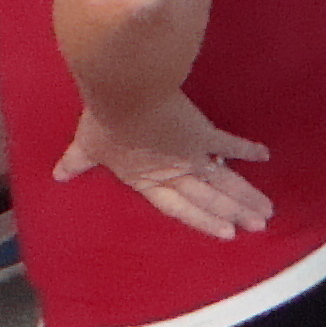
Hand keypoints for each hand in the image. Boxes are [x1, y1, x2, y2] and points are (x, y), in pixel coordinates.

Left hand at [53, 95, 272, 239]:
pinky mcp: (201, 132)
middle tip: (258, 226)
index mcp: (147, 180)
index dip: (202, 221)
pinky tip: (265, 156)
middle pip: (209, 198)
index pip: (178, 207)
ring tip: (267, 210)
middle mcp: (173, 173)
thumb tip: (58, 175)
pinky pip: (228, 144)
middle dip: (234, 213)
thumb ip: (76, 162)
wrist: (124, 92)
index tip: (226, 233)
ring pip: (224, 180)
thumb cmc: (104, 120)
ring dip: (246, 195)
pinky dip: (246, 150)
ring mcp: (190, 154)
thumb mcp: (86, 145)